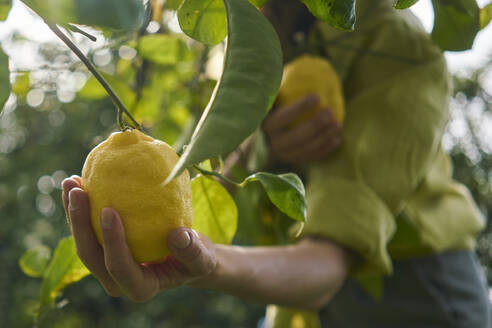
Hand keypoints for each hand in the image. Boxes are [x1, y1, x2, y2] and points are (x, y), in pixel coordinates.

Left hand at [62, 176, 216, 301]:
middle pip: (91, 256)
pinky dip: (80, 208)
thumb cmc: (195, 257)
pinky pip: (86, 230)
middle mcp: (117, 280)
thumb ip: (193, 251)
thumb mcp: (202, 258)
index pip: (120, 267)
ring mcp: (107, 265)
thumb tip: (178, 235)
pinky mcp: (104, 249)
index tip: (109, 209)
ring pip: (82, 242)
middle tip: (79, 192)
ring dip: (73, 213)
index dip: (111, 241)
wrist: (186, 254)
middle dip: (79, 225)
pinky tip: (78, 183)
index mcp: (140, 287)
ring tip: (70, 182)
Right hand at [262, 94, 340, 165]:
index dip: (299, 108)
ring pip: (306, 149)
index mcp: (266, 126)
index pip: (282, 118)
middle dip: (314, 125)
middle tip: (330, 112)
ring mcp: (286, 154)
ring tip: (338, 124)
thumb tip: (285, 72)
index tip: (317, 96)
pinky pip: (312, 156)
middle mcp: (274, 143)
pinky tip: (337, 139)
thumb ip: (280, 88)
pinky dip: (325, 149)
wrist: (275, 130)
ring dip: (323, 137)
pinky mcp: (296, 160)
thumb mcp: (277, 96)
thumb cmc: (280, 104)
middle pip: (295, 137)